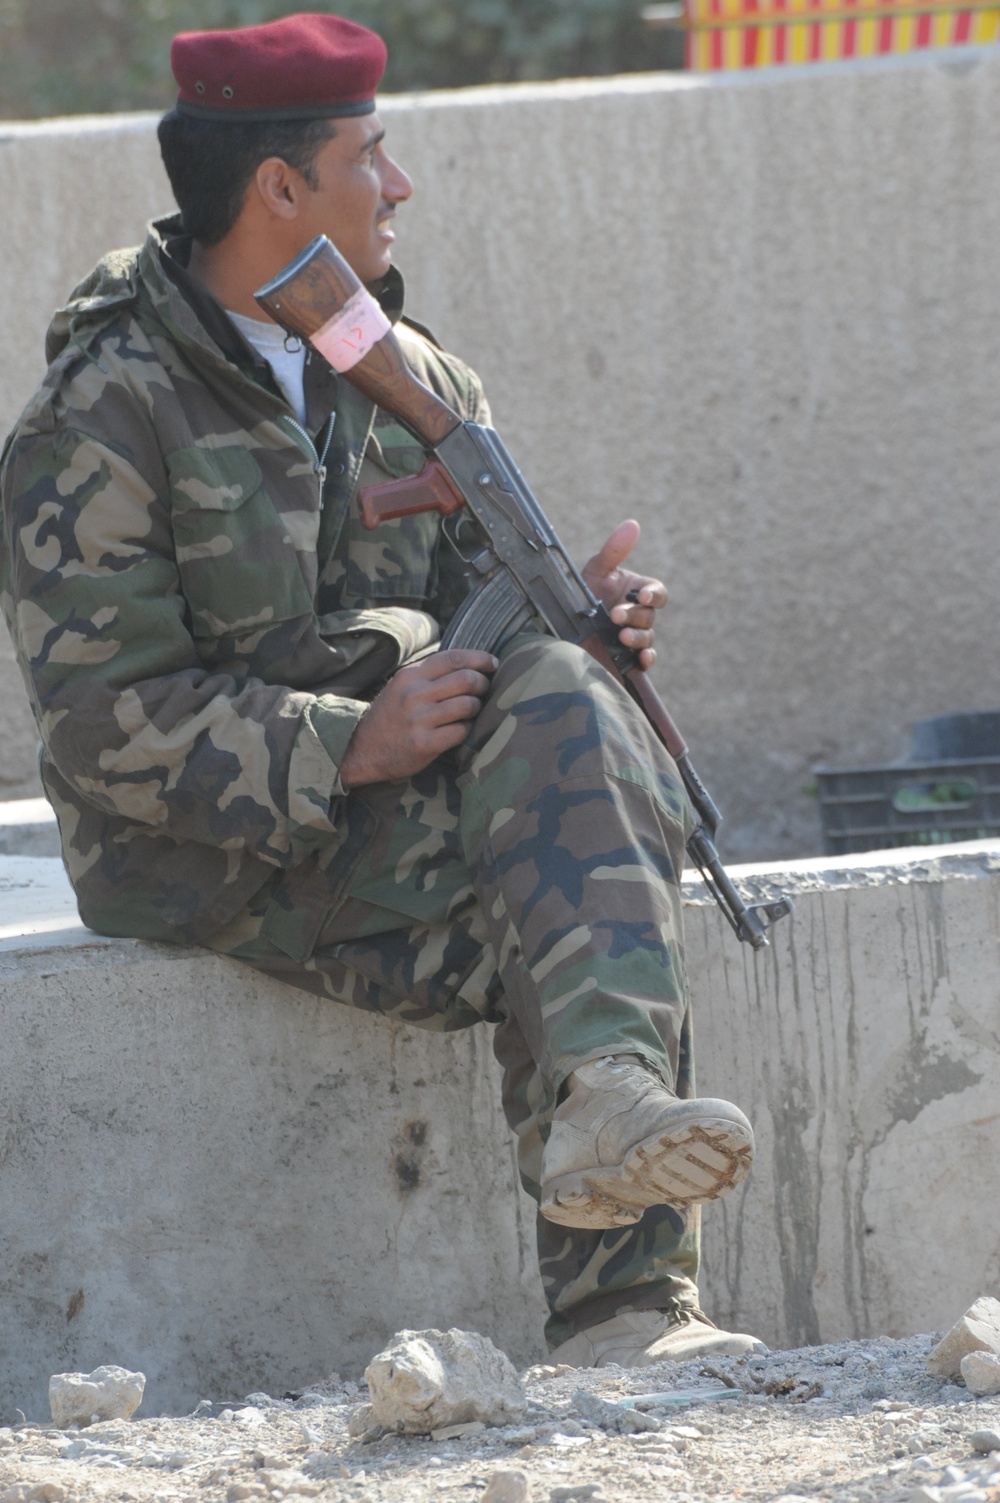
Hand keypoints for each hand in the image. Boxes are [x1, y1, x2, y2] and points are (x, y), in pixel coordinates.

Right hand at [339, 649, 497, 787]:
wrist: (362, 750)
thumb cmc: (391, 716)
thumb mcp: (402, 686)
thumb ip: (429, 674)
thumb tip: (469, 664)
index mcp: (410, 676)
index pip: (453, 658)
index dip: (479, 659)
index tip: (493, 663)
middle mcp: (414, 695)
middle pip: (466, 680)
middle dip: (483, 684)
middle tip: (485, 690)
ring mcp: (419, 720)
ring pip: (467, 705)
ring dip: (477, 708)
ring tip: (472, 712)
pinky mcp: (424, 744)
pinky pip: (461, 731)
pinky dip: (467, 730)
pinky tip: (461, 730)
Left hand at [581, 519, 666, 669]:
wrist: (559, 629)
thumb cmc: (581, 596)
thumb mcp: (595, 571)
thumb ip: (614, 550)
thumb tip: (633, 524)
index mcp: (634, 593)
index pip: (656, 593)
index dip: (652, 594)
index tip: (640, 596)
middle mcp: (637, 616)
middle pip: (650, 616)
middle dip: (634, 615)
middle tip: (614, 616)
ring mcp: (633, 638)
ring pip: (648, 638)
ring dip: (638, 638)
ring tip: (620, 637)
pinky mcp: (626, 660)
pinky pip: (645, 661)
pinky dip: (646, 660)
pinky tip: (641, 659)